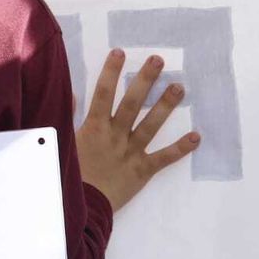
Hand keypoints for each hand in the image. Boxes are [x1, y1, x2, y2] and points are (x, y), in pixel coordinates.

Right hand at [76, 50, 199, 210]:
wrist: (80, 206)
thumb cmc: (70, 174)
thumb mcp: (63, 142)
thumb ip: (68, 118)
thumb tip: (72, 94)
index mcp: (93, 128)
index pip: (103, 94)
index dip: (111, 72)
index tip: (120, 53)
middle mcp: (114, 136)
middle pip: (132, 103)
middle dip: (145, 80)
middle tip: (159, 60)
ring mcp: (130, 152)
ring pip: (150, 125)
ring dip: (165, 106)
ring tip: (179, 87)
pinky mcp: (141, 170)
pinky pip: (163, 158)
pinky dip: (180, 148)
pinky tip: (196, 137)